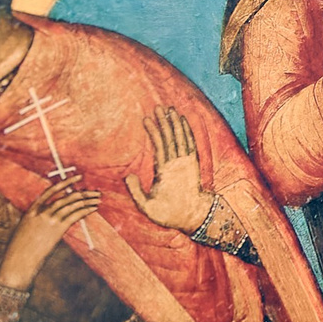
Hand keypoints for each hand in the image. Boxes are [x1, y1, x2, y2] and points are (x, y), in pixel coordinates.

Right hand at [0, 176, 99, 287]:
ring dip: (87, 201)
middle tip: (94, 191)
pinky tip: (93, 208)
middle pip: (67, 197)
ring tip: (97, 198)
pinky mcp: (58, 229)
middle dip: (83, 193)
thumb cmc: (19, 247)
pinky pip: (75, 216)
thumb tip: (23, 206)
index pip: (51, 190)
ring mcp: (51, 220)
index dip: (66, 182)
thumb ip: (27, 215)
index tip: (78, 178)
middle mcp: (43, 212)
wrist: (19, 260)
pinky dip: (86, 210)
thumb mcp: (21, 226)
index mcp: (32, 209)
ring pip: (73, 205)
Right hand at [123, 106, 210, 232]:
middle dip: (164, 121)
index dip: (153, 131)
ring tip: (170, 108)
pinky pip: (190, 143)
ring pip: (181, 137)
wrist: (194, 215)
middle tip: (158, 107)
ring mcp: (187, 162)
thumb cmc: (168, 212)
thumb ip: (136, 192)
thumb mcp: (147, 207)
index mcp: (165, 171)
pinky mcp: (194, 163)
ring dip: (176, 122)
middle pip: (170, 137)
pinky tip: (183, 121)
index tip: (146, 118)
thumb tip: (128, 176)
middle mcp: (177, 163)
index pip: (159, 146)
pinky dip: (187, 130)